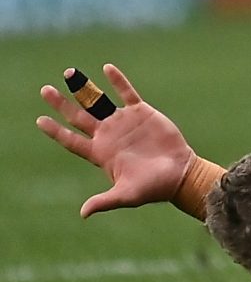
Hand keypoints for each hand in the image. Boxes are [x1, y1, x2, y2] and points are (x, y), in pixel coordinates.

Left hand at [35, 65, 192, 216]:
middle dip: (62, 104)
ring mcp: (124, 122)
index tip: (40, 119)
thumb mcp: (125, 195)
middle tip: (45, 91)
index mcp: (100, 154)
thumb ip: (105, 201)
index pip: (71, 140)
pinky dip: (117, 81)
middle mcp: (108, 135)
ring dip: (84, 88)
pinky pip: (127, 93)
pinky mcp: (142, 112)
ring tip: (69, 73)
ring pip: (98, 101)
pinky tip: (106, 68)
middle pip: (78, 116)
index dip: (55, 131)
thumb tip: (84, 213)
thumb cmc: (152, 188)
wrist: (179, 174)